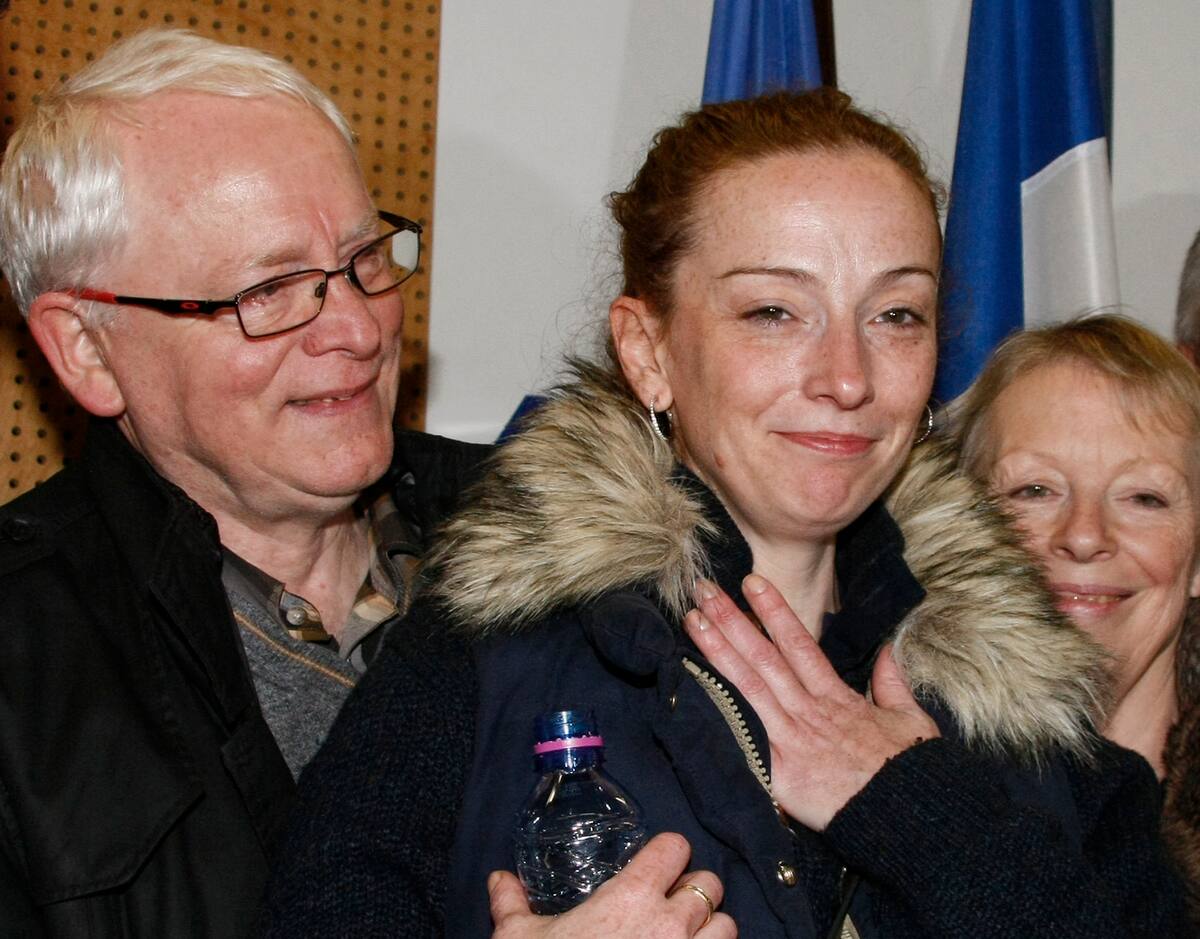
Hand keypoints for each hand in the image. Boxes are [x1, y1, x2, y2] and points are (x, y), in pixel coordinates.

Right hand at [488, 832, 735, 937]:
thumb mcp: (518, 938)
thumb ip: (511, 903)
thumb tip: (498, 879)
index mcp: (630, 897)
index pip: (674, 847)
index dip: (668, 852)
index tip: (657, 865)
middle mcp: (669, 924)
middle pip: (709, 884)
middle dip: (694, 891)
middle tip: (673, 905)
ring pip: (727, 927)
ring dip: (711, 930)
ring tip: (688, 938)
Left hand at [684, 574, 937, 831]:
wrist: (906, 820)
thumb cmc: (908, 773)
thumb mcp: (910, 721)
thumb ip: (892, 684)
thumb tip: (887, 652)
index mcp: (836, 697)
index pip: (798, 643)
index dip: (773, 610)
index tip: (751, 581)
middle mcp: (807, 711)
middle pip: (762, 657)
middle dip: (732, 620)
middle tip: (702, 589)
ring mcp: (790, 740)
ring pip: (747, 686)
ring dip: (717, 652)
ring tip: (692, 622)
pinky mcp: (778, 774)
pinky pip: (743, 738)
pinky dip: (719, 713)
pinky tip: (693, 690)